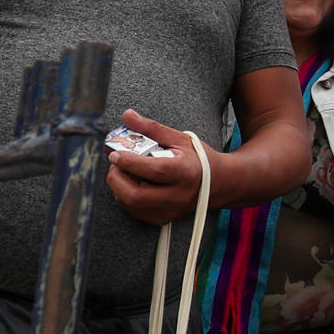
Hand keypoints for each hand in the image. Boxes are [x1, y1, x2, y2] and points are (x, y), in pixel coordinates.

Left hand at [105, 109, 215, 224]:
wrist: (219, 182)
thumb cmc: (199, 159)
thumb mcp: (179, 139)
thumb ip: (152, 128)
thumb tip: (127, 115)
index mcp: (184, 172)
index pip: (152, 170)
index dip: (129, 162)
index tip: (114, 153)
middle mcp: (178, 195)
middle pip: (137, 196)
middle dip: (117, 179)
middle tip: (115, 165)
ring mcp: (170, 210)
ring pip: (133, 206)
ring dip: (119, 188)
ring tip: (122, 172)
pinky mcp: (164, 218)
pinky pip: (136, 212)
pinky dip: (126, 198)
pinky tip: (130, 185)